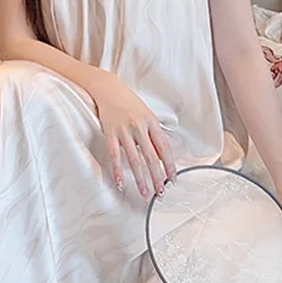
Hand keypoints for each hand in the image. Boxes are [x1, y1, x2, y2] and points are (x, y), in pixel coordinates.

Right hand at [90, 72, 176, 198]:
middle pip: (151, 158)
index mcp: (152, 123)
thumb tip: (162, 156)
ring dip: (141, 180)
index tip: (173, 180)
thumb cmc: (129, 103)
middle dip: (157, 178)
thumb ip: (153, 134)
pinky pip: (115, 156)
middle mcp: (139, 127)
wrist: (108, 88)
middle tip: (161, 193)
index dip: (170, 166)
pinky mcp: (110, 134)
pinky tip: (121, 184)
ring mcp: (124, 131)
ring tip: (145, 193)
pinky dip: (117, 172)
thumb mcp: (147, 115)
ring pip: (134, 160)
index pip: (164, 148)